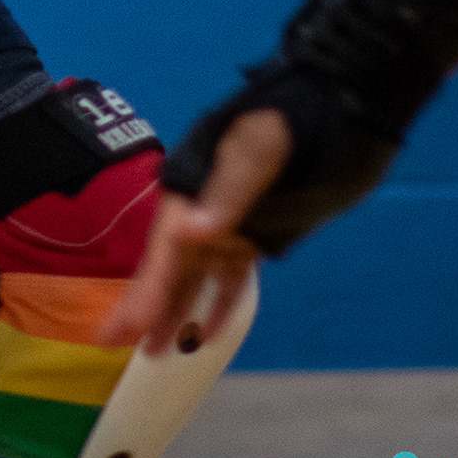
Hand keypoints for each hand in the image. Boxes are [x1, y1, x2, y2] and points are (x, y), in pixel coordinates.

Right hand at [98, 106, 286, 353]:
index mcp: (194, 191)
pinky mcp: (259, 233)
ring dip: (176, 312)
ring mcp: (231, 225)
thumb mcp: (262, 149)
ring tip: (155, 351)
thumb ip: (227, 191)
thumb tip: (189, 232)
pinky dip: (221, 303)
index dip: (139, 295)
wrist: (341, 106)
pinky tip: (210, 329)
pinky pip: (231, 277)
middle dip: (145, 308)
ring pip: (194, 279)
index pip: (161, 254)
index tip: (116, 332)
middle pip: (169, 270)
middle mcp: (205, 213)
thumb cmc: (299, 120)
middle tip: (117, 344)